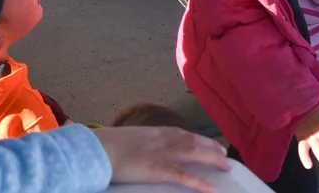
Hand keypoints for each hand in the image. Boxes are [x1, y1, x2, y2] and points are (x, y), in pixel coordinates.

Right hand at [94, 126, 229, 192]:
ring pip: (192, 153)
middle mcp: (158, 139)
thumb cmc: (101, 146)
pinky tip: (211, 190)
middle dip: (209, 147)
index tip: (208, 142)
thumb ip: (132, 144)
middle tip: (224, 154)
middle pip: (190, 141)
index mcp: (149, 132)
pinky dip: (198, 183)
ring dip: (211, 159)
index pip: (179, 132)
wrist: (93, 149)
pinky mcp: (156, 169)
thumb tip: (135, 151)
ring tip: (226, 166)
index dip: (196, 137)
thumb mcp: (120, 140)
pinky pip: (181, 176)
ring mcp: (158, 154)